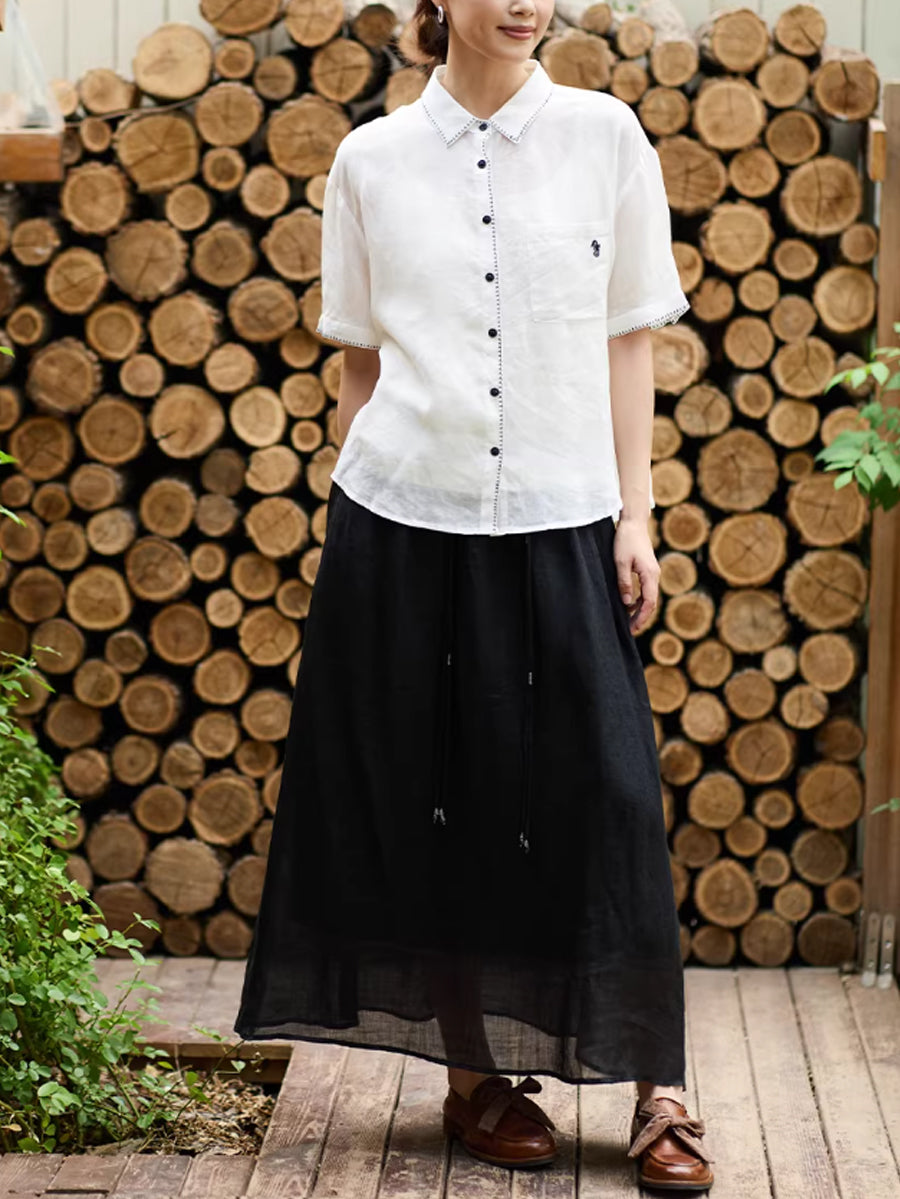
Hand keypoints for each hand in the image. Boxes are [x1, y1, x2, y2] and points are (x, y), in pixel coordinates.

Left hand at [613, 517, 658, 634]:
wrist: (633, 522)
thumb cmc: (625, 540)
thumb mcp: (620, 563)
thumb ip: (624, 583)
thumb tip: (626, 603)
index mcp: (650, 575)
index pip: (649, 602)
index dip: (642, 617)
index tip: (633, 629)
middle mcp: (655, 575)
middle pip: (651, 602)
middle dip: (641, 617)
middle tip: (630, 630)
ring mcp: (652, 572)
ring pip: (648, 596)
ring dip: (639, 609)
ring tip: (628, 620)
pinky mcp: (648, 569)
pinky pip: (646, 589)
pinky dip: (639, 599)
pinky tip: (628, 604)